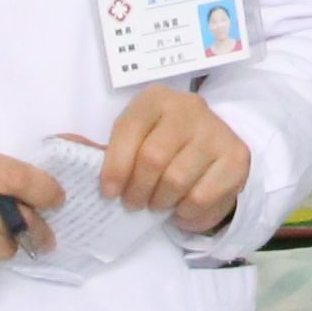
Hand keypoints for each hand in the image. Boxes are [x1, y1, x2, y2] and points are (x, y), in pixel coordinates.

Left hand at [96, 86, 252, 232]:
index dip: (114, 166)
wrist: (213, 149)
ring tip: (158, 204)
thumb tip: (75, 154)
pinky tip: (181, 207)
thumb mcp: (134, 140)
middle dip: (137, 190)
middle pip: (153, 158)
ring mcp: (216, 131)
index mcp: (157, 98)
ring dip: (161, 202)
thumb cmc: (163, 146)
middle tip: (134, 203)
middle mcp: (189, 107)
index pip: (129, 129)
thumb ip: (108, 150)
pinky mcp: (236, 157)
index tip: (109, 193)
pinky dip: (185, 212)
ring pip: (177, 180)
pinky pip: (201, 197)